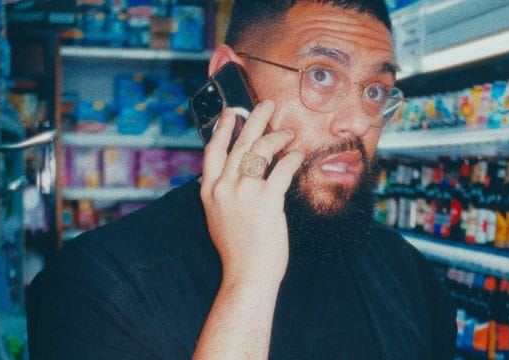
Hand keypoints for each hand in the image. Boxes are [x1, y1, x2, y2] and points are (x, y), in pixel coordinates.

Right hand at [200, 100, 303, 283]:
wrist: (247, 273)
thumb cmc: (237, 248)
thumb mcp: (218, 216)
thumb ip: (222, 193)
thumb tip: (235, 171)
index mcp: (209, 191)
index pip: (213, 150)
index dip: (222, 128)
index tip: (230, 112)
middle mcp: (224, 187)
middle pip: (240, 142)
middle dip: (255, 118)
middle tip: (267, 104)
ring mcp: (244, 192)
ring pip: (262, 150)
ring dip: (278, 137)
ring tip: (289, 133)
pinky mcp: (267, 200)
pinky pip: (282, 168)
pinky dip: (292, 158)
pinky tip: (298, 154)